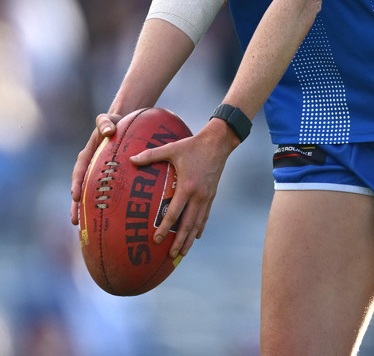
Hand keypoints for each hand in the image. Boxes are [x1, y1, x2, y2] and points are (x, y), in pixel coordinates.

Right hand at [70, 113, 122, 225]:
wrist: (122, 124)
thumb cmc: (113, 122)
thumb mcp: (108, 120)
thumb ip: (105, 123)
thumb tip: (108, 131)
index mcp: (87, 155)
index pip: (79, 171)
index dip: (76, 184)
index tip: (75, 196)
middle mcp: (90, 167)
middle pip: (80, 188)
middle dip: (76, 205)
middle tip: (74, 220)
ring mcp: (97, 174)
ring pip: (89, 194)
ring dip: (85, 210)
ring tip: (83, 227)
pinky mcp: (107, 179)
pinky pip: (103, 193)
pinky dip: (101, 205)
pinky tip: (105, 220)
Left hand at [130, 118, 238, 258]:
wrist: (218, 142)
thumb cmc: (193, 145)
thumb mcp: (172, 148)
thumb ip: (151, 155)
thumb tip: (131, 159)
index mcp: (187, 186)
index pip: (174, 213)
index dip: (165, 227)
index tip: (156, 239)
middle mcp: (198, 195)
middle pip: (188, 224)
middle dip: (179, 241)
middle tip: (170, 255)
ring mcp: (207, 196)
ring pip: (198, 223)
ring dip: (191, 239)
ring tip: (183, 252)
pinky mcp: (212, 195)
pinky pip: (205, 215)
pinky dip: (200, 227)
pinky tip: (197, 236)